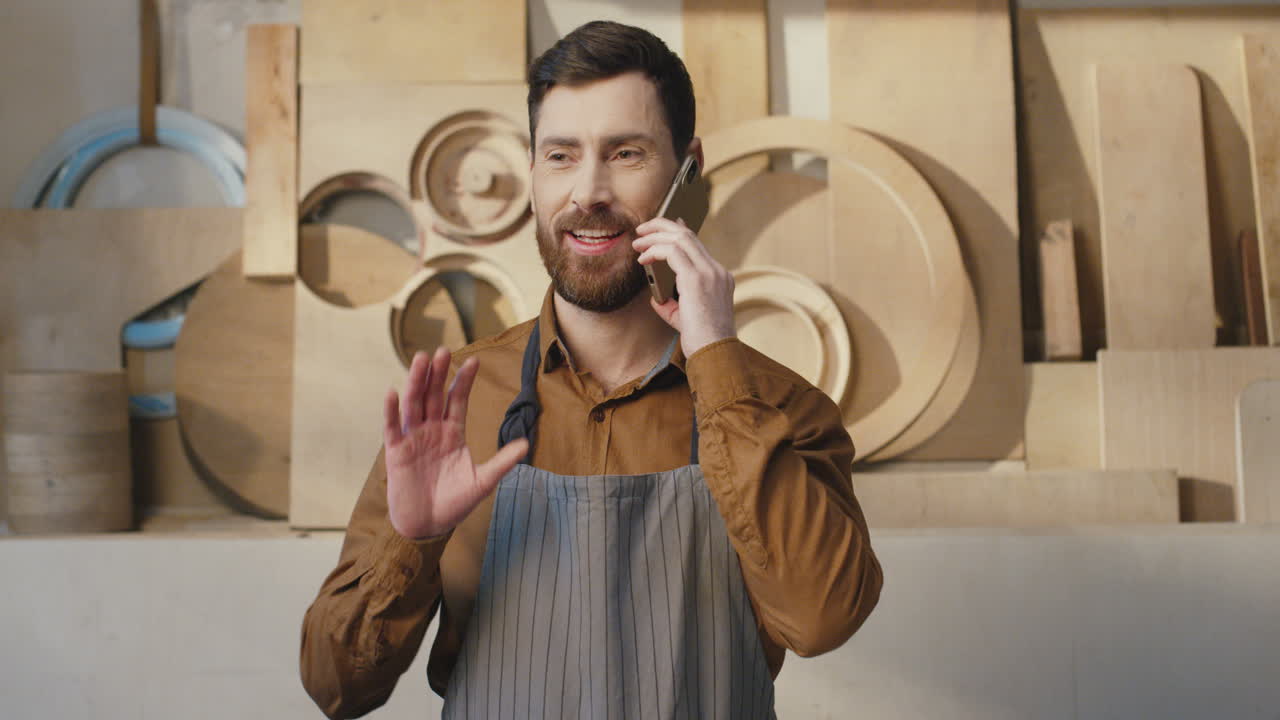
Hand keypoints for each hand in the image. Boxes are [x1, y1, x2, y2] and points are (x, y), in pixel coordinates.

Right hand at [382, 347, 528, 539]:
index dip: (464, 381)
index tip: (474, 360)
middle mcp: (432, 430)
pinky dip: (391, 411)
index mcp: (452, 432)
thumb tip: (526, 444)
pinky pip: (392, 428)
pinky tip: (393, 392)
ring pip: (414, 404)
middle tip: (443, 350)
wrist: (428, 525)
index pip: (458, 400)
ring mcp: (413, 438)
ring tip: (421, 360)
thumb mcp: (482, 481)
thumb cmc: (454, 503)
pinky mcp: (396, 452)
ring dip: (417, 382)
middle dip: (438, 374)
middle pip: (434, 395)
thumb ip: (502, 462)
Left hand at [632, 217, 735, 356]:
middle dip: (662, 226)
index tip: (662, 226)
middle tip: (642, 230)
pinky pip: (671, 251)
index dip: (678, 230)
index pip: (698, 245)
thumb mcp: (685, 317)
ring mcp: (709, 272)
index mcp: (720, 277)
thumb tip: (656, 297)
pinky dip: (654, 250)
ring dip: (654, 236)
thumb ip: (672, 304)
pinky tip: (642, 259)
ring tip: (637, 243)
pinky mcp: (696, 278)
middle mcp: (717, 270)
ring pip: (680, 237)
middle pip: (688, 235)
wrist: (714, 352)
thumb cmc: (702, 340)